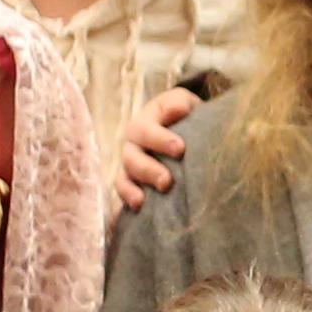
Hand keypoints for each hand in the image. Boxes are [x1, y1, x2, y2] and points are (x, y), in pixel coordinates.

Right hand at [112, 80, 203, 205]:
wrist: (187, 128)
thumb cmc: (185, 115)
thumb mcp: (184, 102)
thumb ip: (179, 103)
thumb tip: (179, 109)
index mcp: (143, 123)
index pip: (144, 130)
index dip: (159, 139)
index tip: (180, 149)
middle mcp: (133, 145)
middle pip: (132, 158)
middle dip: (148, 170)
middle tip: (167, 181)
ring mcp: (132, 167)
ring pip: (125, 178)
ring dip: (133, 189)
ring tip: (143, 201)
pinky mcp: (134, 185)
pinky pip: (124, 194)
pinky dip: (126, 201)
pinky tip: (136, 209)